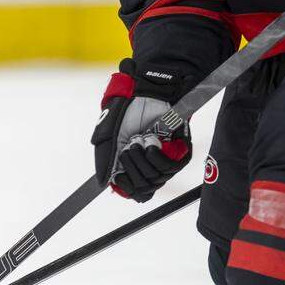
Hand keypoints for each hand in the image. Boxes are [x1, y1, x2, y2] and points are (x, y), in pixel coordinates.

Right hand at [92, 59, 191, 202]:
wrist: (146, 93)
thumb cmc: (127, 112)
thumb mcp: (108, 137)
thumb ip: (105, 161)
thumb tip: (104, 184)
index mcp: (133, 165)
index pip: (135, 192)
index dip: (127, 187)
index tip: (119, 176)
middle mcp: (151, 165)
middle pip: (143, 188)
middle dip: (131, 168)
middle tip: (128, 148)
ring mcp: (166, 160)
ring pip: (155, 179)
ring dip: (141, 159)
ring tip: (138, 140)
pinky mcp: (180, 153)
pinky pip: (169, 168)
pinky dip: (156, 156)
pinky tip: (150, 142)